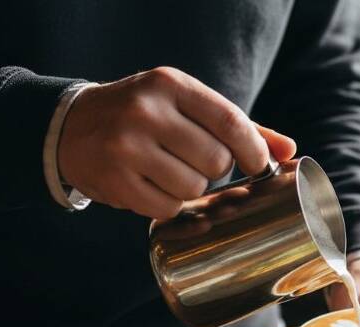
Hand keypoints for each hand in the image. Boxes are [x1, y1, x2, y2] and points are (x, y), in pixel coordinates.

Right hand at [58, 67, 296, 218]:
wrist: (71, 127)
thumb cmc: (144, 117)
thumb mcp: (186, 106)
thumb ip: (239, 126)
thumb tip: (288, 150)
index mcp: (170, 85)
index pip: (230, 121)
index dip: (254, 150)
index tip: (259, 165)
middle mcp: (146, 111)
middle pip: (217, 161)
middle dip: (215, 169)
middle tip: (195, 161)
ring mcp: (127, 147)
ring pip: (193, 187)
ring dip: (190, 188)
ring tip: (168, 171)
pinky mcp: (115, 181)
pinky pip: (167, 208)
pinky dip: (168, 204)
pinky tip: (151, 185)